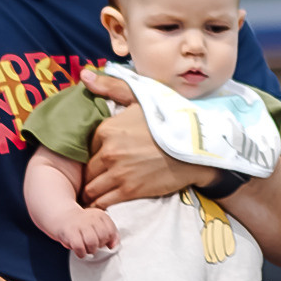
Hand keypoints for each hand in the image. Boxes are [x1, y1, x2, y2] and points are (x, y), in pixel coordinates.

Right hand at [59, 207, 118, 259]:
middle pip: (102, 237)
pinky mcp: (70, 232)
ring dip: (90, 250)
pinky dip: (81, 253)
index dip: (108, 240)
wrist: (62, 217)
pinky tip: (80, 251)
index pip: (111, 231)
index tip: (102, 241)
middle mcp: (91, 218)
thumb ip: (110, 234)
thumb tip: (113, 246)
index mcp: (100, 215)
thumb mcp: (98, 225)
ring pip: (92, 243)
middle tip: (93, 245)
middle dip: (99, 245)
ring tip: (87, 248)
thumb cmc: (83, 225)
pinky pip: (79, 247)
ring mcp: (80, 224)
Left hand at [82, 71, 203, 207]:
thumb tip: (84, 75)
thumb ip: (111, 87)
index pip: (85, 148)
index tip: (100, 159)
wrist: (196, 149)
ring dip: (92, 192)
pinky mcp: (129, 190)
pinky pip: (102, 202)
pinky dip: (99, 205)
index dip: (92, 155)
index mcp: (107, 129)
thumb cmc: (170, 121)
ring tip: (98, 194)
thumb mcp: (141, 98)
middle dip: (89, 176)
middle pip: (86, 171)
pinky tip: (103, 204)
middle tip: (97, 179)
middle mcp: (109, 151)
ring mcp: (118, 172)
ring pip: (91, 189)